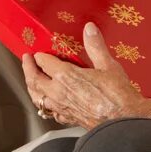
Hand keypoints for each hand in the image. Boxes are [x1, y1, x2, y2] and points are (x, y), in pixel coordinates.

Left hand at [21, 23, 150, 129]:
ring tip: (31, 82)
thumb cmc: (118, 95)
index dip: (40, 56)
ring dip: (32, 88)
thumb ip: (95, 46)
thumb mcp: (108, 65)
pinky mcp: (68, 119)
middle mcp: (59, 93)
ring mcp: (62, 108)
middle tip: (26, 61)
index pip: (44, 63)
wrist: (124, 122)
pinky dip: (44, 105)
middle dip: (28, 69)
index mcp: (66, 77)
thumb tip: (89, 29)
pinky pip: (49, 112)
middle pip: (34, 80)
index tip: (38, 52)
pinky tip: (48, 104)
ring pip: (37, 98)